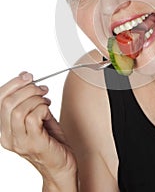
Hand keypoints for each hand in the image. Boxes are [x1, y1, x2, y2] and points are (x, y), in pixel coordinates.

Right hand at [0, 72, 76, 189]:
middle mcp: (8, 137)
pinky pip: (33, 118)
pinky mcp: (35, 144)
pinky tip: (48, 113)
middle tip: (42, 90)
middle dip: (28, 89)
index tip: (28, 76)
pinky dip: (43, 109)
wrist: (62, 166)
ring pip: (19, 109)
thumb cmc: (51, 142)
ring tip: (46, 102)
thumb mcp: (37, 117)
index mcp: (5, 129)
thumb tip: (26, 78)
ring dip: (37, 99)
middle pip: (7, 102)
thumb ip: (30, 101)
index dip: (13, 83)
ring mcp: (20, 142)